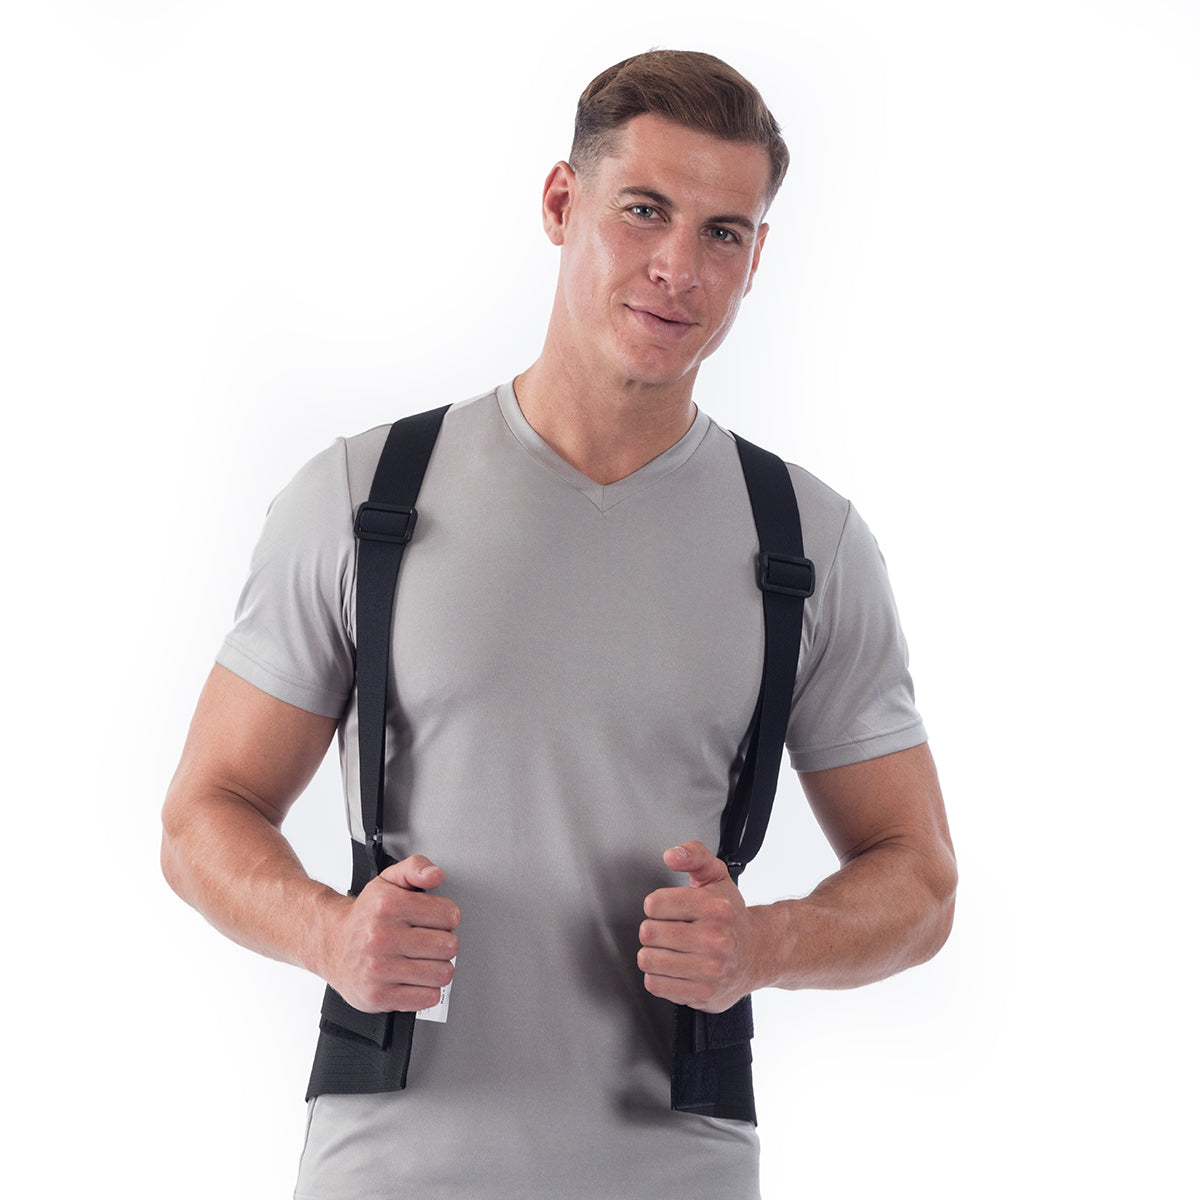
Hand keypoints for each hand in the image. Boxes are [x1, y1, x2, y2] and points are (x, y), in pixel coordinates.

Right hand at [323, 855, 459, 1013]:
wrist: (331, 944)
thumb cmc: (365, 915)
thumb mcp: (388, 880)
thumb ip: (416, 867)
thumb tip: (435, 875)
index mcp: (387, 905)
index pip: (449, 915)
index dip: (447, 917)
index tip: (436, 920)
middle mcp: (381, 937)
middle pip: (448, 946)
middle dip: (444, 943)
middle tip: (429, 941)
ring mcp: (379, 969)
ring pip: (442, 973)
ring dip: (438, 968)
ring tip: (423, 960)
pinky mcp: (378, 996)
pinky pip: (427, 998)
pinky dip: (426, 990)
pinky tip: (414, 978)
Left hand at [638, 841, 762, 1013]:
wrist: (759, 953)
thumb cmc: (731, 916)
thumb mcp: (716, 876)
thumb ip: (694, 855)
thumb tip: (671, 855)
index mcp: (714, 908)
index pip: (654, 904)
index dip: (656, 905)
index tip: (668, 909)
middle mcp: (714, 939)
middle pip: (648, 933)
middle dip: (654, 930)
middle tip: (670, 931)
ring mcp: (709, 969)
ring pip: (648, 960)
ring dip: (653, 955)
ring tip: (670, 950)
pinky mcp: (703, 994)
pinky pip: (655, 985)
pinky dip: (659, 977)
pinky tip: (675, 968)